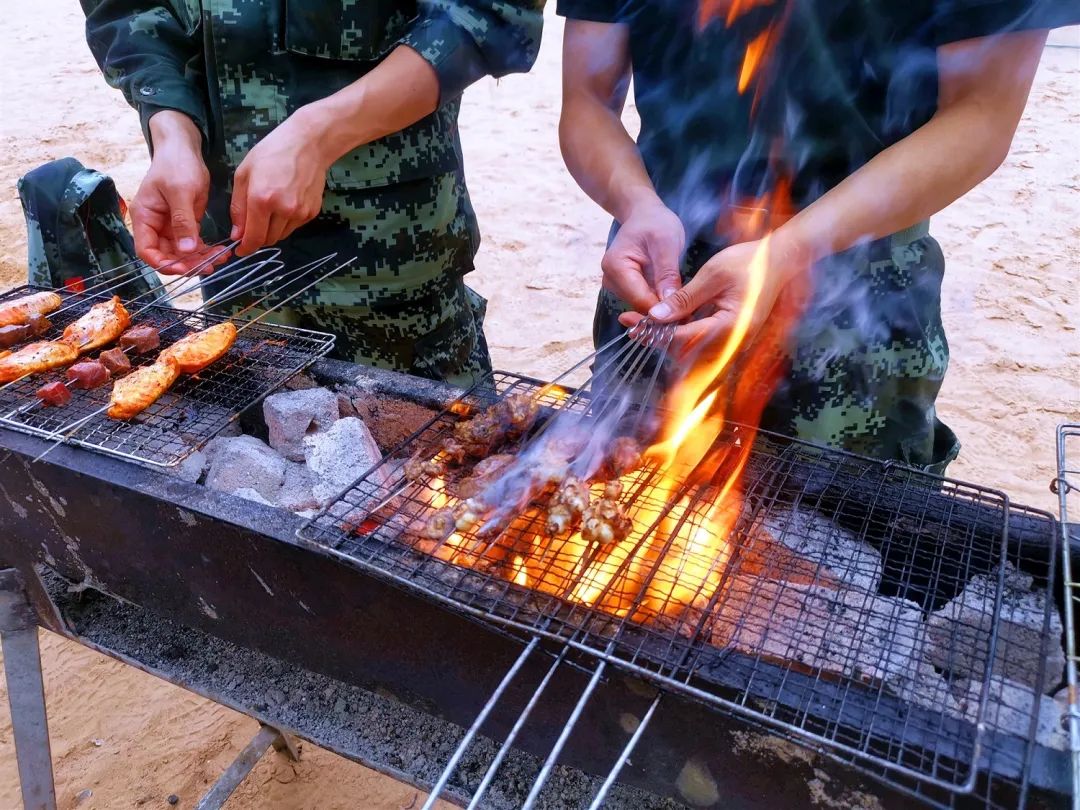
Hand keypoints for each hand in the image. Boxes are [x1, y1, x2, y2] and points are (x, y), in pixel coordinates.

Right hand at [133, 111, 224, 274]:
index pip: (147, 251)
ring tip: (220, 260)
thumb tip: (186, 250)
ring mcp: (170, 225)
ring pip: (182, 252)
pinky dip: (205, 250)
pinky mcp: (185, 223)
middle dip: (187, 264)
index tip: (184, 268)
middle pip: (166, 255)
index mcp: (145, 217)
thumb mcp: (181, 191)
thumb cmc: (176, 164)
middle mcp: (155, 225)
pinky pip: (193, 243)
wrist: (184, 148)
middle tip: (210, 267)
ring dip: (199, 259)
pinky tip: (220, 252)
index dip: (163, 264)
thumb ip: (182, 221)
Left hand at [230, 106, 331, 256]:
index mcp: (262, 199)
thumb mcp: (244, 174)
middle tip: (252, 228)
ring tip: (269, 212)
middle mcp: (283, 210)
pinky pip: (293, 227)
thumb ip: (238, 207)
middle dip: (257, 238)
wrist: (308, 144)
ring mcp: (300, 213)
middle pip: (267, 240)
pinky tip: (284, 204)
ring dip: (271, 231)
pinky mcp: (311, 213)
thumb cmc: (272, 153)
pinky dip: (285, 223)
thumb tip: (237, 234)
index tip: (240, 250)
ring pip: (281, 236)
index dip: (245, 248)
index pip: (253, 238)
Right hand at [601, 199, 685, 312]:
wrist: (645, 215)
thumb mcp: (666, 242)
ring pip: (643, 307)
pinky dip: (659, 300)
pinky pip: (644, 302)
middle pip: (640, 306)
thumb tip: (669, 305)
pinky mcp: (625, 289)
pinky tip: (672, 292)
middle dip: (665, 308)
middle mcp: (610, 280)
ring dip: (663, 305)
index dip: (665, 309)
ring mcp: (616, 286)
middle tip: (690, 301)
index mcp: (616, 267)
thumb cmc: (655, 223)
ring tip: (682, 294)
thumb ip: (667, 274)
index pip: (640, 301)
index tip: (689, 310)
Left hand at [622, 231, 811, 358]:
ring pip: (691, 351)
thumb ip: (684, 299)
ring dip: (665, 338)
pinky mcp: (731, 338)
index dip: (652, 331)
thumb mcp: (712, 275)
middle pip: (684, 351)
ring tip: (640, 322)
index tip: (628, 320)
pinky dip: (680, 335)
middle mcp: (733, 343)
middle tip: (629, 321)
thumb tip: (655, 317)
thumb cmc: (750, 262)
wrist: (780, 260)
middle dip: (655, 338)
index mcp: (730, 328)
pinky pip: (701, 344)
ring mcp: (733, 343)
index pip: (682, 339)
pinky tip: (663, 322)